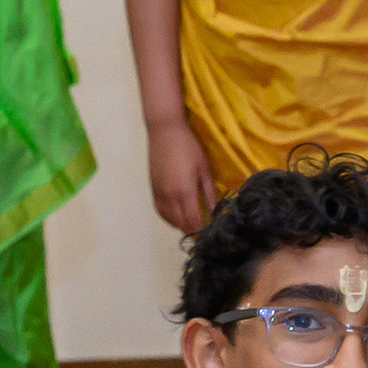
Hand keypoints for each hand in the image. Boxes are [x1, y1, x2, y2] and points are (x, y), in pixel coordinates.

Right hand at [147, 115, 216, 234]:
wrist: (164, 132)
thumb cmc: (188, 147)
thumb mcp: (203, 169)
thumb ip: (208, 192)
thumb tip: (214, 210)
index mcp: (184, 192)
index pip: (193, 221)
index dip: (201, 231)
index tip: (209, 235)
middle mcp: (169, 197)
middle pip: (181, 224)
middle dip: (192, 232)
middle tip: (203, 234)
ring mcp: (159, 194)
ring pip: (170, 220)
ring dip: (181, 226)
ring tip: (192, 227)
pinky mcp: (153, 190)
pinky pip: (160, 211)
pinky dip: (170, 219)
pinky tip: (177, 217)